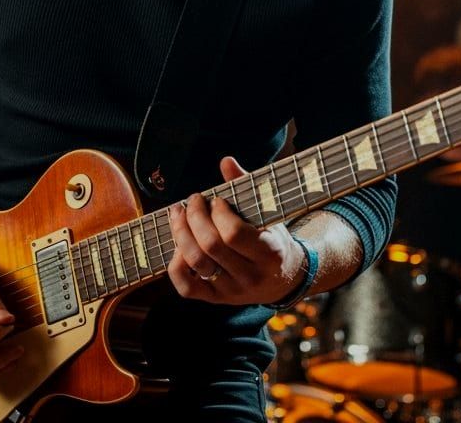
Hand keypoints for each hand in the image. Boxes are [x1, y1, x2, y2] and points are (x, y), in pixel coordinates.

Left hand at [167, 156, 307, 305]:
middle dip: (194, 217)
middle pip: (210, 246)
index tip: (216, 200)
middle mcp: (251, 276)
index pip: (234, 233)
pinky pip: (186, 288)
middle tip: (192, 200)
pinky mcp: (216, 300)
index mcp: (270, 253)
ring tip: (177, 214)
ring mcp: (232, 291)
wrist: (284, 278)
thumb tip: (226, 161)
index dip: (218, 213)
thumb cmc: (273, 238)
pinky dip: (176, 265)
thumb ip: (247, 186)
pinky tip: (177, 245)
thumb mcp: (269, 213)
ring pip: (196, 263)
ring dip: (180, 233)